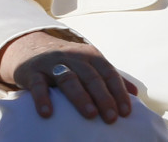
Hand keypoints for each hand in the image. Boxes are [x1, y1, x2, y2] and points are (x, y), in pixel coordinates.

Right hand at [0, 30, 136, 122]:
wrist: (32, 49)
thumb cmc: (69, 63)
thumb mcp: (91, 65)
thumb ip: (112, 78)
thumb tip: (135, 93)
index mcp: (92, 56)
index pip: (110, 74)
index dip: (119, 92)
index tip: (126, 112)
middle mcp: (75, 57)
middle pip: (92, 78)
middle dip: (104, 98)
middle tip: (112, 118)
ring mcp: (53, 64)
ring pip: (69, 80)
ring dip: (81, 97)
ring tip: (91, 115)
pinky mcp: (33, 72)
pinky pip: (38, 86)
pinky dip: (43, 99)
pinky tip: (48, 113)